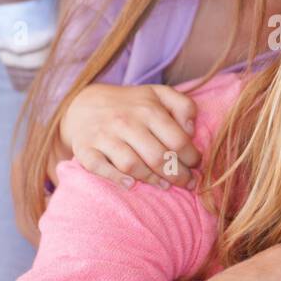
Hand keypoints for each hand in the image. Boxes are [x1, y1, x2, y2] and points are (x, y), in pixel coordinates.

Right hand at [59, 83, 200, 189]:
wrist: (84, 103)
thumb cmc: (130, 104)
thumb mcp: (158, 94)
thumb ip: (183, 106)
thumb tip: (191, 131)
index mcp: (148, 109)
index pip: (177, 140)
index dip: (192, 158)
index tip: (196, 166)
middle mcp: (126, 122)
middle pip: (158, 157)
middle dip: (178, 175)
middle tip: (187, 183)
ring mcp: (104, 136)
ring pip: (132, 165)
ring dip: (152, 180)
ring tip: (164, 185)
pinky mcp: (85, 149)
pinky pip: (100, 168)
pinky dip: (116, 178)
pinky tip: (131, 184)